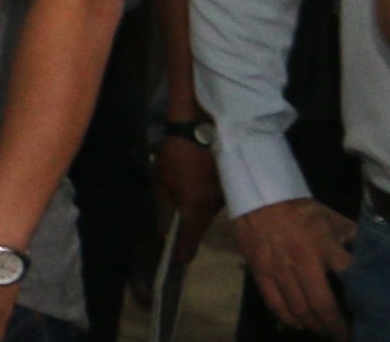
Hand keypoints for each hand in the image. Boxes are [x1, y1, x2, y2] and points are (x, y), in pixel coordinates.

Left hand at [153, 135, 225, 262]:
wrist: (200, 127)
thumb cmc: (175, 154)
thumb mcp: (161, 181)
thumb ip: (162, 208)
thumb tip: (164, 231)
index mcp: (195, 206)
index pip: (191, 236)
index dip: (187, 249)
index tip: (183, 261)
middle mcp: (213, 206)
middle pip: (202, 226)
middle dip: (193, 234)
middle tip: (183, 243)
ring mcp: (224, 196)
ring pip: (210, 214)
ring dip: (199, 216)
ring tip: (187, 217)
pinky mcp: (229, 186)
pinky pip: (216, 201)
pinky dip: (206, 203)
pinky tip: (197, 196)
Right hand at [231, 198, 353, 338]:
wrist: (259, 194)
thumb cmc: (301, 209)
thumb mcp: (331, 218)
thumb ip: (351, 238)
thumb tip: (373, 257)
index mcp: (324, 244)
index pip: (349, 278)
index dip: (360, 301)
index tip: (367, 315)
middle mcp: (303, 259)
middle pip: (322, 304)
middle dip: (335, 326)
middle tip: (344, 336)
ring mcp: (279, 267)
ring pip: (298, 308)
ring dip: (313, 325)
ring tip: (323, 331)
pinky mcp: (260, 270)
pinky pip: (274, 302)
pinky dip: (287, 318)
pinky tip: (297, 324)